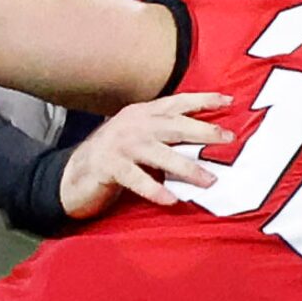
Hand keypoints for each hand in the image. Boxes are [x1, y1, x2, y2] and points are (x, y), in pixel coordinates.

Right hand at [56, 91, 230, 217]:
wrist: (72, 176)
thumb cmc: (114, 159)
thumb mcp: (140, 139)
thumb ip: (165, 135)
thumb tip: (205, 139)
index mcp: (142, 114)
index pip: (177, 103)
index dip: (203, 101)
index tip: (229, 101)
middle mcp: (133, 124)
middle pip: (174, 125)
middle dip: (203, 130)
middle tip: (228, 138)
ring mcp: (120, 145)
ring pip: (160, 153)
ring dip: (187, 167)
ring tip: (210, 180)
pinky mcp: (108, 167)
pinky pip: (136, 179)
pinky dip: (154, 189)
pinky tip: (171, 200)